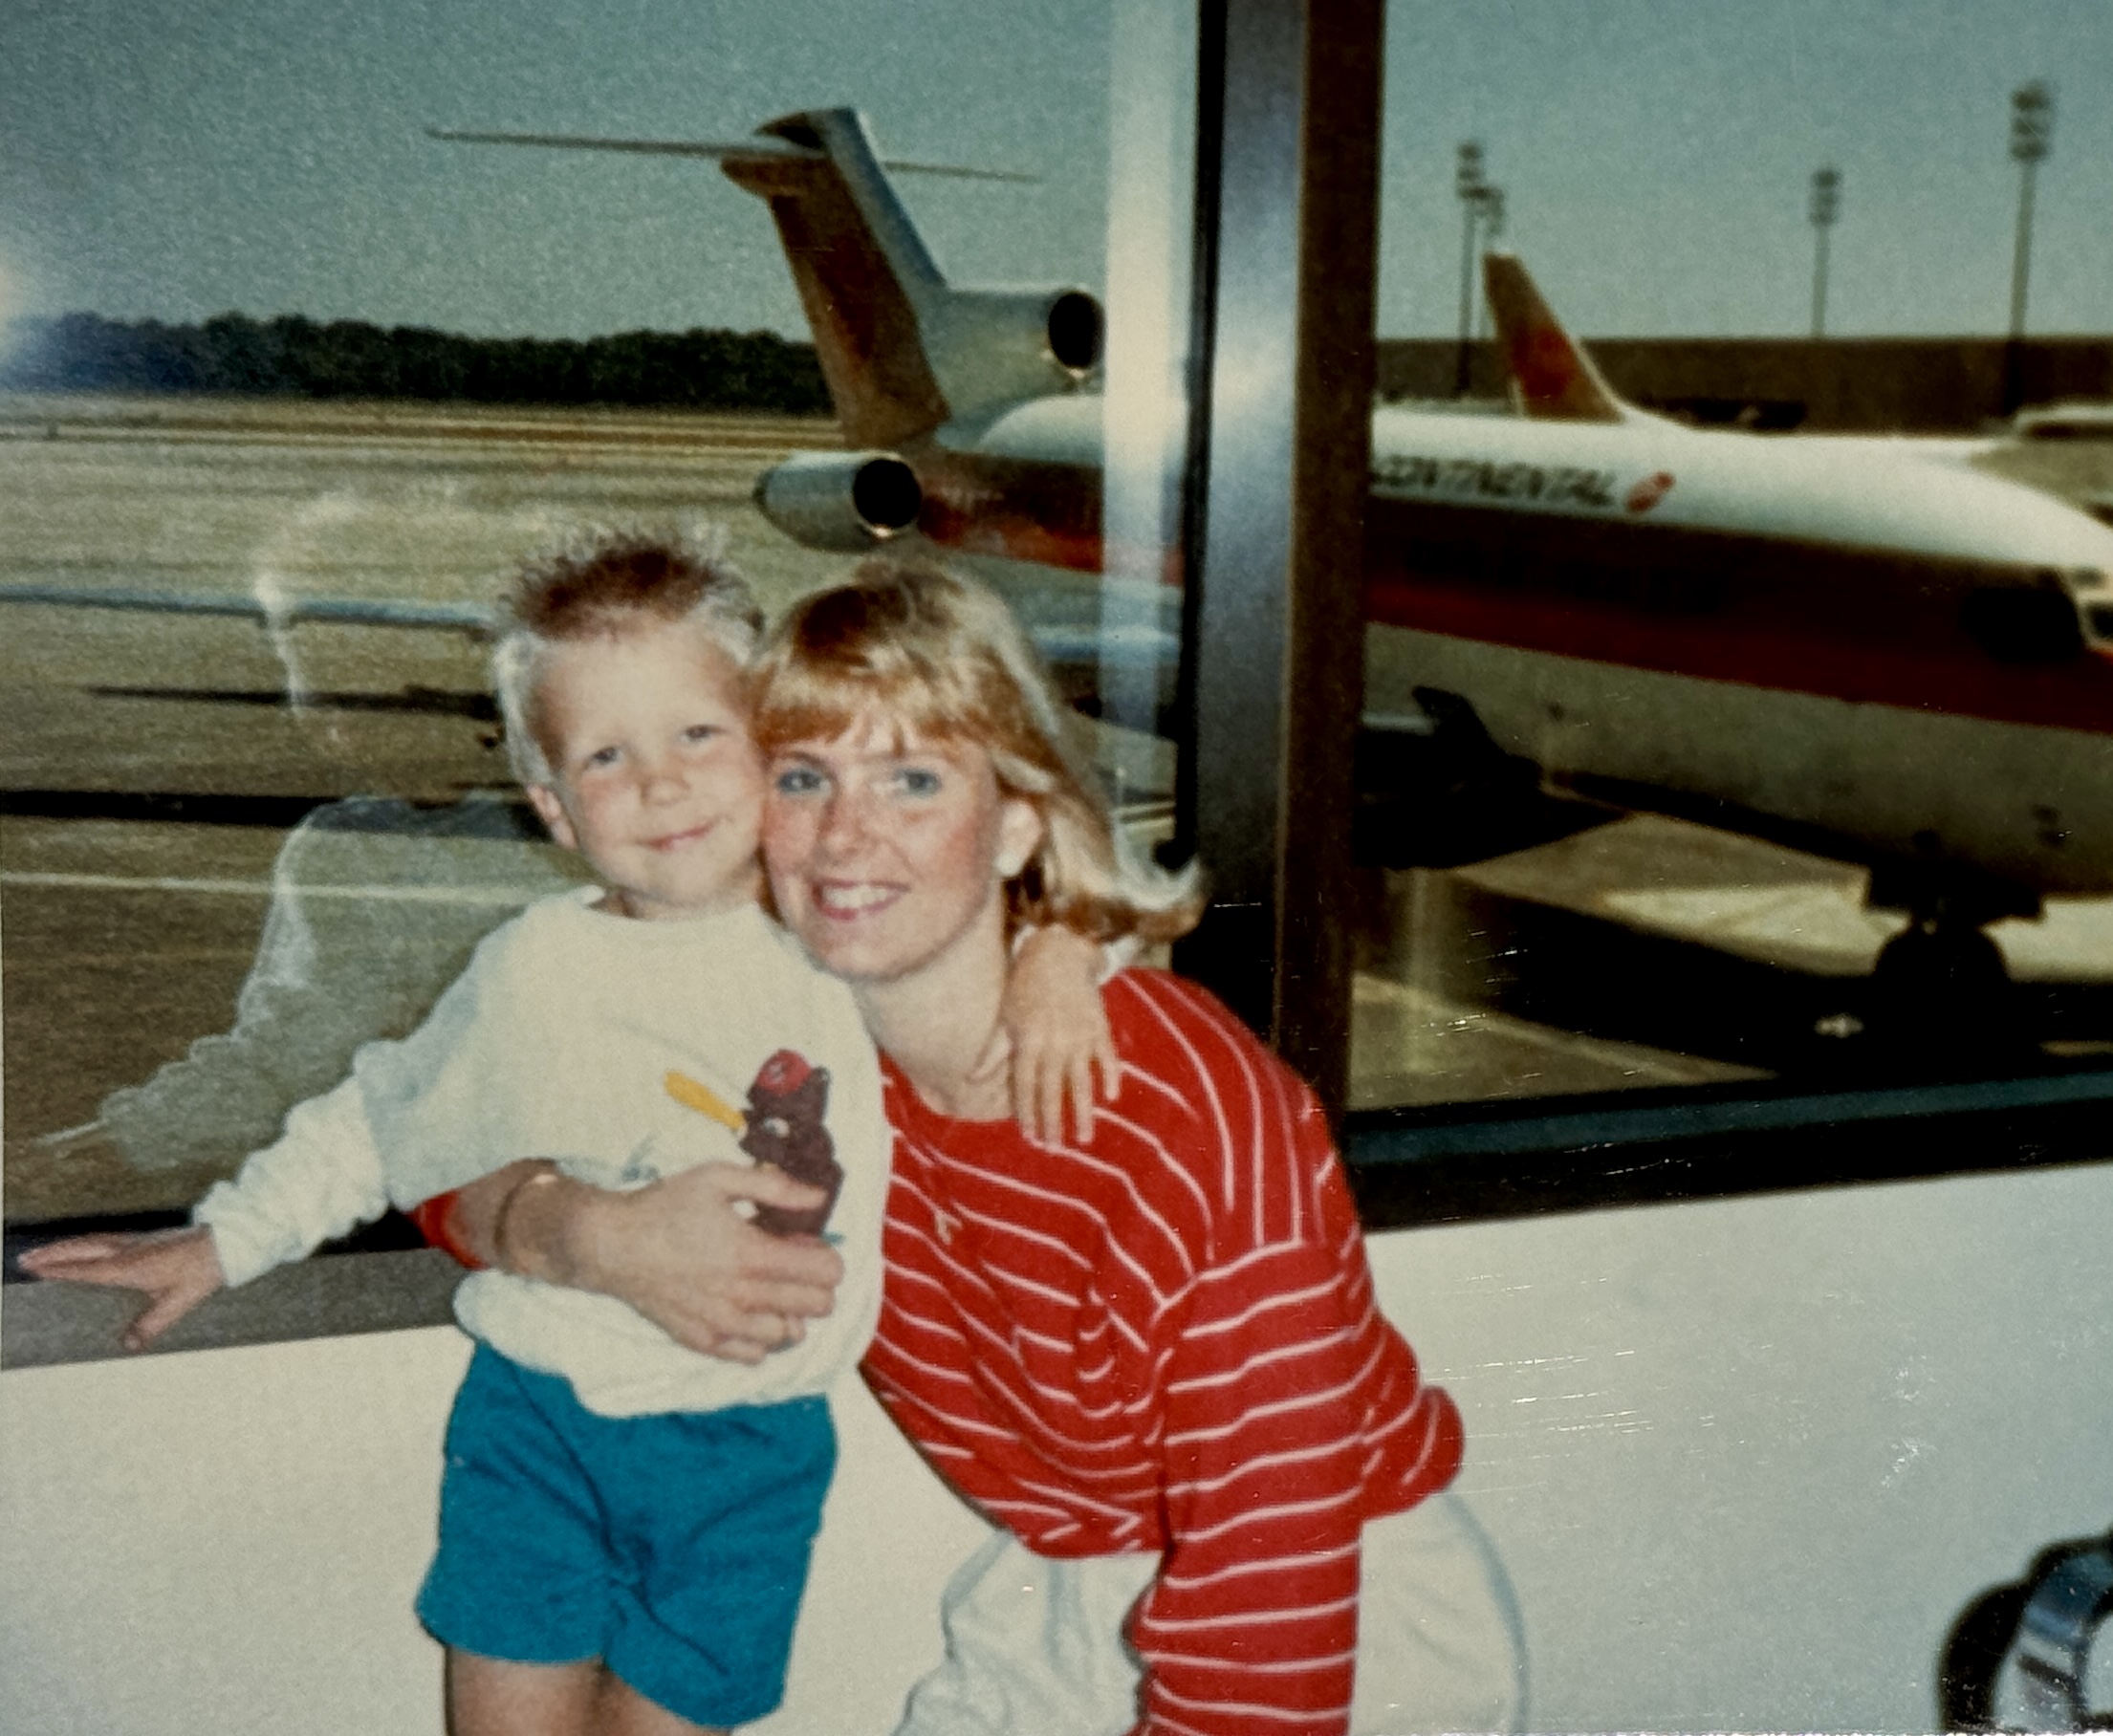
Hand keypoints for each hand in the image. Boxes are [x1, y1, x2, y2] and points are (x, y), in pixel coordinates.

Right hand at [16, 1226, 226, 1350]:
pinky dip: (84, 1242)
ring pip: (91, 1240)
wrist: (227, 1242)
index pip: (86, 1269)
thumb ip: (152, 1324)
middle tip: (24, 1260)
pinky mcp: (143, 1238)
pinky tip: (80, 1247)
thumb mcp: (179, 1301)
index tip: (34, 1270)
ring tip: (41, 1252)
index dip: (59, 1270)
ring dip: (65, 1245)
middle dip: (51, 1254)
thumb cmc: (203, 1270)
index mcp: (130, 1265)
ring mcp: (135, 1241)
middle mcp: (128, 1249)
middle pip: (81, 1248)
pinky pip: (104, 1238)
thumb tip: (129, 1345)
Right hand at [570, 1163, 845, 1364]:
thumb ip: (775, 1187)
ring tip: (765, 1288)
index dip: (824, 1254)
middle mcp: (743, 1298)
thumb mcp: (719, 1178)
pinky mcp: (703, 1343)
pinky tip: (745, 1311)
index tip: (801, 1242)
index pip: (827, 1274)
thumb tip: (820, 1197)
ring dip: (789, 1311)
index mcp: (753, 1255)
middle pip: (817, 1307)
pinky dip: (760, 1337)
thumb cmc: (666, 1207)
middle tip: (786, 1262)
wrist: (612, 1245)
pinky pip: (754, 1355)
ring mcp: (723, 1326)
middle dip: (814, 1282)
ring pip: (789, 1335)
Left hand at [979, 925, 1119, 1143]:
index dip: (1026, 1111)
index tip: (1029, 1135)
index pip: (1025, 1085)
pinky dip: (1110, 1076)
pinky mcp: (1099, 1026)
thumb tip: (970, 1080)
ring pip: (1081, 1081)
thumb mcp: (1005, 1017)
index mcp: (1027, 1041)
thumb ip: (993, 1052)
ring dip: (1083, 1112)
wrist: (1058, 952)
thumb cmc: (1025, 986)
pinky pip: (1106, 1057)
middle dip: (1052, 1121)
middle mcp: (1052, 1042)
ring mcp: (1078, 1035)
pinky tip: (1111, 1097)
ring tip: (1084, 1137)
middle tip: (1054, 1148)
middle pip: (1052, 1090)